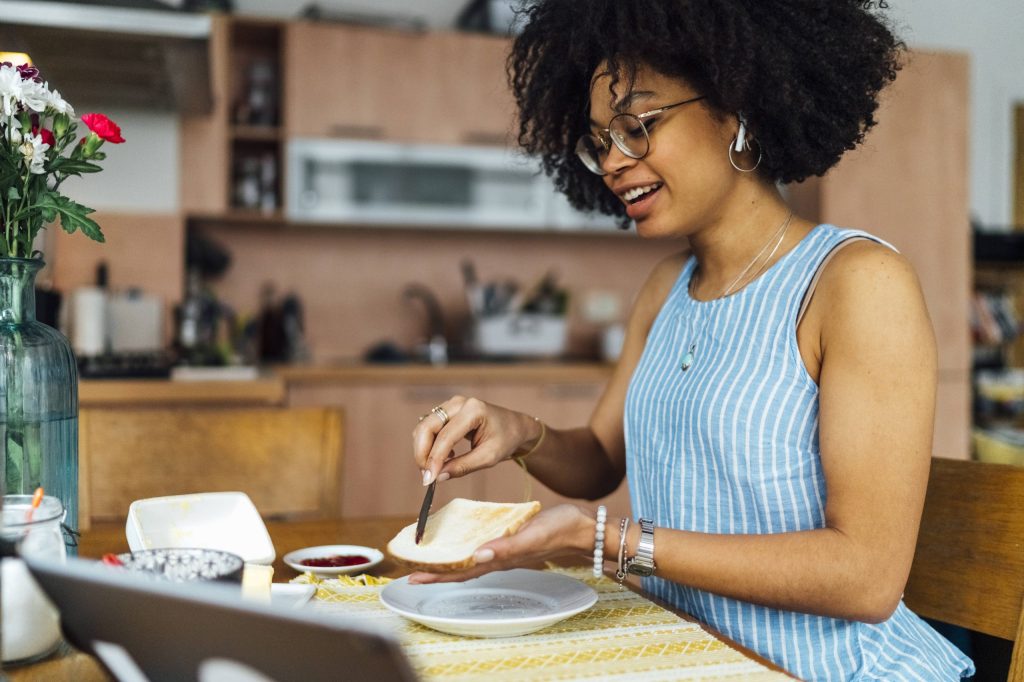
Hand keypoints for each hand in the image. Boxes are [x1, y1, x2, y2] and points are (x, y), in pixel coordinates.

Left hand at [407, 504, 593, 583]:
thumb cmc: (560, 530)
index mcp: (500, 559)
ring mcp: (505, 549)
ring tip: (429, 557)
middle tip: (410, 569)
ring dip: (449, 560)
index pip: (462, 571)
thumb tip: (477, 555)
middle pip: (461, 569)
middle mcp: (499, 557)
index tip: (413, 577)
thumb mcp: (532, 535)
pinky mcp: (511, 538)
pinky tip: (462, 539)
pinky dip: (467, 545)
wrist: (583, 528)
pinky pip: (483, 545)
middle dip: (436, 571)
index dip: (437, 575)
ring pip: (470, 558)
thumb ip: (506, 547)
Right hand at [413, 395, 542, 484]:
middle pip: (427, 427)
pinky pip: (429, 428)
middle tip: (427, 476)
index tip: (429, 480)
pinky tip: (444, 457)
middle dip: (422, 453)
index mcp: (473, 410)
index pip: (445, 436)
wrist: (515, 426)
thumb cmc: (506, 439)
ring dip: (423, 450)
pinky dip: (429, 445)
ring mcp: (451, 405)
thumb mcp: (489, 457)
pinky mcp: (447, 411)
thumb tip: (438, 477)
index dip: (434, 459)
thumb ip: (463, 467)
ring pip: (424, 428)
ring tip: (436, 468)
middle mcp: (458, 403)